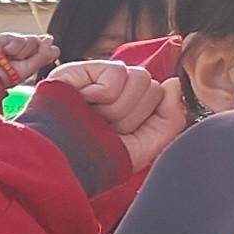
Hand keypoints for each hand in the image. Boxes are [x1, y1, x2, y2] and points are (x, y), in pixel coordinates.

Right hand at [0, 30, 57, 87]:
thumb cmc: (6, 75)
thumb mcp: (30, 69)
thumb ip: (44, 55)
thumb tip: (49, 39)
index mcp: (35, 59)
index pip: (51, 50)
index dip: (47, 52)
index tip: (39, 59)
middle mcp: (27, 49)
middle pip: (42, 43)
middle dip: (32, 54)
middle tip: (20, 61)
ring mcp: (18, 42)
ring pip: (32, 39)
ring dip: (21, 52)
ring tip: (10, 57)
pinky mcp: (8, 36)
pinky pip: (20, 38)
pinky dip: (13, 47)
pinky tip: (5, 51)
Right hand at [40, 57, 182, 171]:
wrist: (59, 164)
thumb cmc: (95, 159)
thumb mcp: (145, 146)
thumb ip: (170, 117)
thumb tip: (173, 83)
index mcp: (129, 104)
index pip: (160, 94)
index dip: (146, 118)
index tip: (121, 134)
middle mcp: (115, 88)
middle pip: (152, 86)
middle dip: (131, 116)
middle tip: (104, 127)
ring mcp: (97, 77)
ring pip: (139, 78)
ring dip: (118, 108)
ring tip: (93, 117)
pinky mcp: (80, 69)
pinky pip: (117, 73)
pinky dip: (103, 94)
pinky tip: (84, 102)